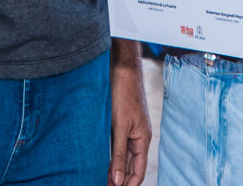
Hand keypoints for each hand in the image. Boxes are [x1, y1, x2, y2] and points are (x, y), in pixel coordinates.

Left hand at [109, 43, 149, 185]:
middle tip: (103, 185)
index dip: (127, 185)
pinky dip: (109, 154)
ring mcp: (129, 128)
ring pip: (122, 155)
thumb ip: (118, 153)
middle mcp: (137, 136)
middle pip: (130, 165)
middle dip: (119, 179)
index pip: (137, 171)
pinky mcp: (120, 121)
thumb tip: (117, 180)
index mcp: (142, 139)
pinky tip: (100, 160)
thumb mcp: (120, 126)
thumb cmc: (124, 93)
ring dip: (113, 167)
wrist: (122, 67)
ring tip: (100, 178)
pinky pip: (116, 143)